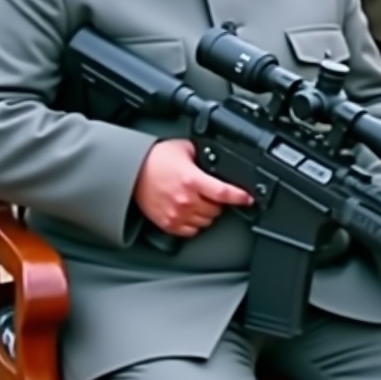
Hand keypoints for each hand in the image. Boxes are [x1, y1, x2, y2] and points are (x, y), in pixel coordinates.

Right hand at [134, 139, 253, 236]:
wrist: (132, 172)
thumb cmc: (155, 159)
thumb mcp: (185, 148)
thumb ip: (203, 154)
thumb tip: (218, 159)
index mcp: (192, 180)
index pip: (224, 193)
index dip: (240, 197)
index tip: (248, 198)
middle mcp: (186, 199)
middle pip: (217, 209)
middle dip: (218, 201)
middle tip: (212, 192)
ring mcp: (177, 214)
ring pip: (206, 221)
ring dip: (208, 212)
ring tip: (200, 200)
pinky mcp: (168, 224)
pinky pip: (192, 231)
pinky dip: (195, 223)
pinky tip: (191, 211)